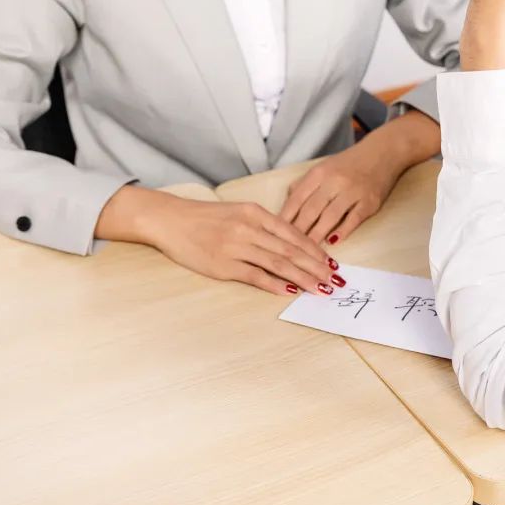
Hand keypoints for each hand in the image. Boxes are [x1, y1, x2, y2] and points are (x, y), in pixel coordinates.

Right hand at [96, 186, 343, 295]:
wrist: (171, 220)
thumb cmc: (206, 217)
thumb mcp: (239, 212)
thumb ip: (265, 226)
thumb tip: (292, 244)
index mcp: (256, 213)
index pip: (294, 233)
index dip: (315, 250)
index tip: (331, 263)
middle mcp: (249, 228)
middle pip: (291, 250)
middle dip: (316, 267)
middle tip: (333, 279)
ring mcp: (236, 247)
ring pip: (278, 263)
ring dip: (302, 278)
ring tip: (318, 288)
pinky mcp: (224, 265)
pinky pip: (255, 276)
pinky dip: (275, 285)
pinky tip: (290, 291)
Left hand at [280, 111, 439, 245]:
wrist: (383, 153)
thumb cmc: (349, 163)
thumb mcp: (323, 167)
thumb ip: (304, 184)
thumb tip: (288, 205)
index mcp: (319, 173)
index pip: (296, 199)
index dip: (285, 218)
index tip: (275, 234)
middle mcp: (334, 181)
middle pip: (311, 210)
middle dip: (298, 231)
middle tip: (288, 249)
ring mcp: (353, 192)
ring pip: (330, 217)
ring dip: (317, 235)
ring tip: (307, 252)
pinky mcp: (369, 202)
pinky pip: (353, 219)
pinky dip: (342, 231)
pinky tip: (333, 242)